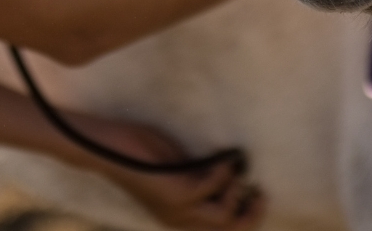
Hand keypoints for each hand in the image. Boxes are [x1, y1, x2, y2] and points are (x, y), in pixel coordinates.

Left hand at [61, 110, 265, 229]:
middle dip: (252, 213)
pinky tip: (220, 157)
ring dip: (235, 190)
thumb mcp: (179, 170)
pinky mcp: (176, 194)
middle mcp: (181, 220)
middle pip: (230, 230)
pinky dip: (222, 170)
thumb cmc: (143, 153)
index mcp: (182, 218)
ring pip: (224, 216)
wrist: (112, 148)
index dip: (249, 218)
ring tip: (231, 169)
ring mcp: (178, 210)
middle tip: (259, 191)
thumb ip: (202, 178)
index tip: (258, 194)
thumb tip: (234, 171)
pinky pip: (213, 186)